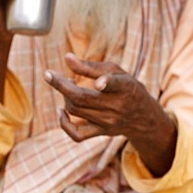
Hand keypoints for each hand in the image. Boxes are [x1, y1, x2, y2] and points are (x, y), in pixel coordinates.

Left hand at [45, 54, 176, 176]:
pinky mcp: (101, 132)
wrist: (142, 117)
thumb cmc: (126, 87)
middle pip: (82, 98)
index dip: (106, 82)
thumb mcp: (116, 71)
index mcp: (124, 87)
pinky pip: (77, 135)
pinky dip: (64, 124)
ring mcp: (108, 122)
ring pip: (75, 110)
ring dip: (64, 96)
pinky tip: (61, 112)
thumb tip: (66, 58)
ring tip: (67, 86)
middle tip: (49, 74)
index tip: (99, 82)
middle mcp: (117, 106)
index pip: (115, 84)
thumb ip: (91, 66)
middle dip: (60, 85)